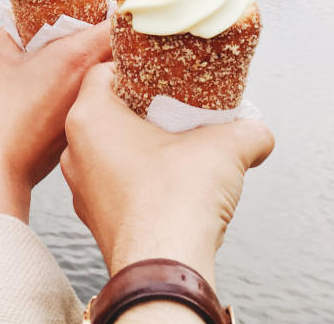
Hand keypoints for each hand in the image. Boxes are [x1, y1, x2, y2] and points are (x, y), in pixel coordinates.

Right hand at [0, 22, 111, 222]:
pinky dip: (88, 91)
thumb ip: (10, 40)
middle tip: (93, 29)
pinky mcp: (82, 128)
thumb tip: (10, 31)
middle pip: (117, 52)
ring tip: (77, 58)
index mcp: (77, 57)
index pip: (115, 26)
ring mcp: (90, 107)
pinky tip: (65, 90)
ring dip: (101, 67)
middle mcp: (92, 82)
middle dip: (111, 39)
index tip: (110, 5)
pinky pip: (96, 101)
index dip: (118, 12)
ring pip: (108, 78)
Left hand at [60, 63, 273, 287]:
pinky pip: (113, 184)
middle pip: (106, 112)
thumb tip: (258, 131)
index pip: (102, 72)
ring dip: (140, 146)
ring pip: (108, 150)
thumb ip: (247, 130)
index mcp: (89, 117)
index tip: (161, 72)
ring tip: (177, 148)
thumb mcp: (225, 148)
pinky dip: (137, 178)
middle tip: (175, 107)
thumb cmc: (177, 200)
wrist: (164, 267)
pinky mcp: (95, 218)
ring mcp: (81, 187)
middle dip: (141, 109)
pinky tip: (169, 184)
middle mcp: (75, 150)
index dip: (134, 67)